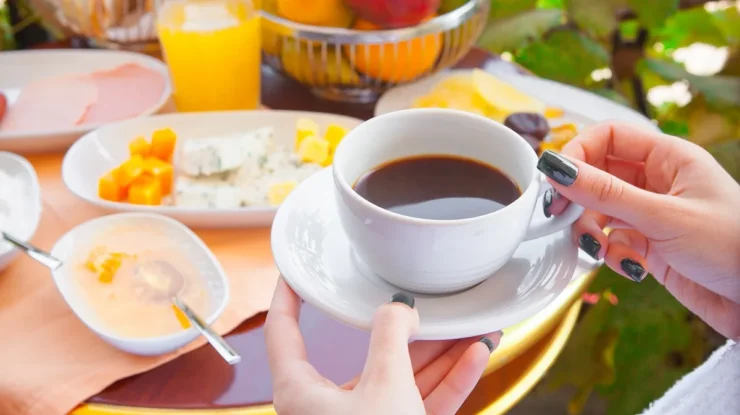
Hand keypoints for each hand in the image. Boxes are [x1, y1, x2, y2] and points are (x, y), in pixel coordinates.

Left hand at [265, 278, 502, 414]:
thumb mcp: (384, 387)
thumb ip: (391, 337)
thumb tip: (398, 308)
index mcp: (302, 392)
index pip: (285, 332)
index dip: (288, 296)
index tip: (295, 270)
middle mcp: (329, 408)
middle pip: (367, 352)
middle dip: (407, 327)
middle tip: (426, 298)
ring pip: (401, 377)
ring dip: (438, 352)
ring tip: (470, 324)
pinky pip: (421, 403)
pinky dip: (448, 382)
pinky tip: (475, 356)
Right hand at [538, 121, 739, 339]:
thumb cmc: (733, 247)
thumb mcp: (663, 216)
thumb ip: (606, 193)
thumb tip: (557, 168)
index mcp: (669, 158)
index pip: (608, 137)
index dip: (579, 152)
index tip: (556, 179)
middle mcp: (658, 182)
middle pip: (598, 175)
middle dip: (580, 198)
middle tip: (562, 216)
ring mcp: (652, 214)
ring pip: (600, 211)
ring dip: (593, 231)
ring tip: (601, 249)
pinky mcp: (650, 246)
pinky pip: (613, 241)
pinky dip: (612, 254)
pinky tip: (631, 266)